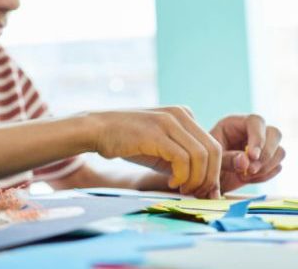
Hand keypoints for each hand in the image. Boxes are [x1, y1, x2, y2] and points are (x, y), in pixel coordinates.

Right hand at [89, 106, 222, 197]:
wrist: (95, 129)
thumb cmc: (126, 141)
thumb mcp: (160, 146)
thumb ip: (182, 157)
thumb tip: (205, 185)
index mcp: (183, 114)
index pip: (213, 145)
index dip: (213, 171)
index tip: (202, 189)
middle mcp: (180, 114)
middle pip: (213, 150)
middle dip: (209, 177)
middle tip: (196, 193)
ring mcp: (168, 121)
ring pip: (201, 156)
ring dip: (196, 179)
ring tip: (182, 189)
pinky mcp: (155, 133)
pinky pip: (182, 159)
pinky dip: (182, 176)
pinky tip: (171, 182)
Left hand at [211, 114, 284, 191]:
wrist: (209, 178)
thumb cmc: (206, 162)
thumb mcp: (212, 159)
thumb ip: (227, 159)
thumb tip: (246, 162)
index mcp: (235, 123)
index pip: (255, 121)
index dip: (258, 138)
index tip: (252, 156)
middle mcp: (252, 132)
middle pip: (274, 134)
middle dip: (266, 154)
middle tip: (250, 170)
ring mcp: (263, 146)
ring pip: (280, 151)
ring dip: (266, 167)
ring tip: (244, 176)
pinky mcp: (268, 160)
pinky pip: (277, 167)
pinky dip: (265, 176)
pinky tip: (247, 179)